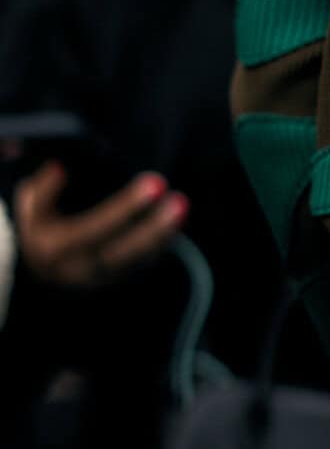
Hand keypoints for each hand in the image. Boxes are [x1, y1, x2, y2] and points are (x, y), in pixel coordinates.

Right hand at [13, 163, 187, 290]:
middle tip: (178, 199)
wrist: (43, 268)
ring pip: (136, 261)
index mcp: (55, 250)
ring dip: (163, 234)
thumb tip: (60, 168)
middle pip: (120, 252)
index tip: (153, 184)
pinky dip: (162, 242)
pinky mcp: (118, 279)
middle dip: (152, 227)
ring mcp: (100, 278)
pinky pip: (143, 264)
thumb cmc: (41, 225)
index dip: (124, 208)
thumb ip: (42, 189)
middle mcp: (79, 269)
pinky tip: (177, 218)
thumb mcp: (30, 206)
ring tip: (181, 204)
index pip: (93, 230)